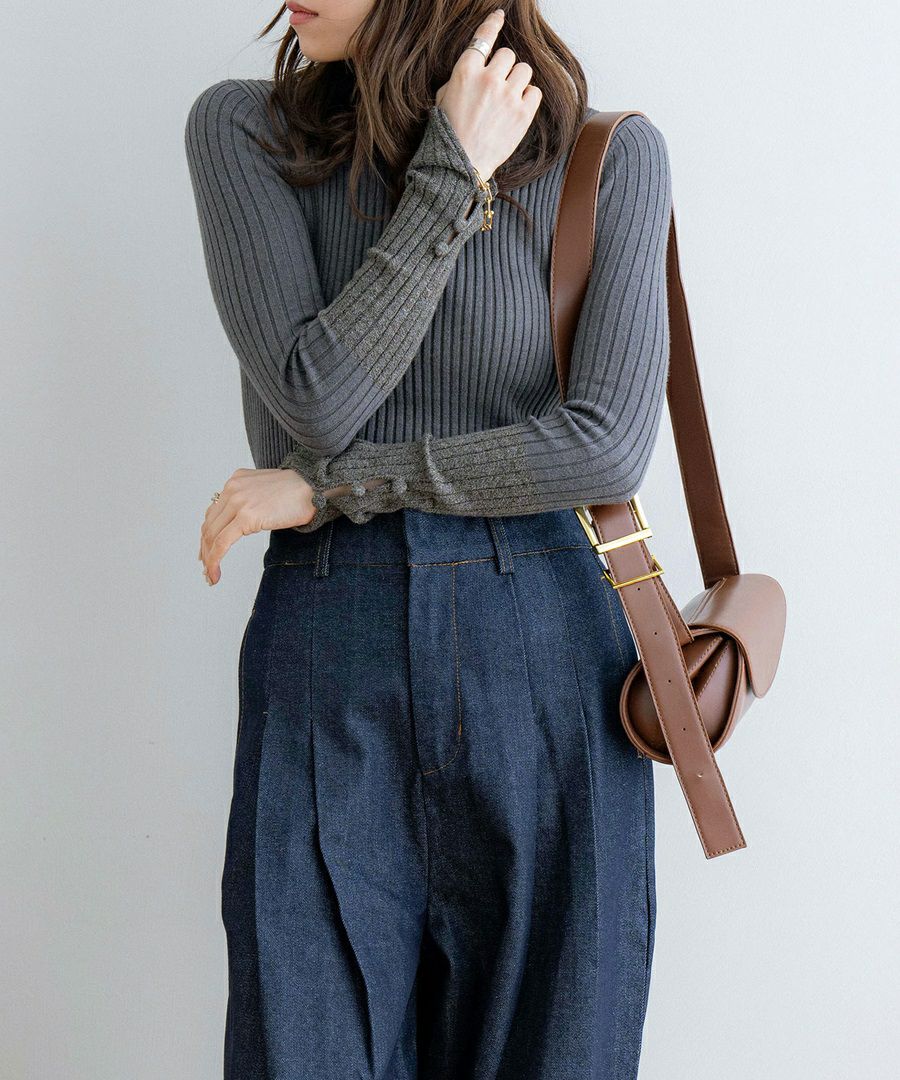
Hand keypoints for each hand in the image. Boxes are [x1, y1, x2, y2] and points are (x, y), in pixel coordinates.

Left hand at [198, 468, 316, 585]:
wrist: (314, 488)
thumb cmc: (299, 492)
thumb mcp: (266, 492)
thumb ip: (251, 502)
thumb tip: (242, 523)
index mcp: (236, 481)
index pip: (213, 513)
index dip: (208, 535)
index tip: (207, 551)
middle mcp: (232, 489)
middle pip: (209, 525)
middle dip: (205, 550)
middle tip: (206, 568)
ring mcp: (237, 502)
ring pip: (212, 536)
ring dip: (209, 558)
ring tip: (210, 574)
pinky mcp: (245, 516)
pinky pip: (222, 542)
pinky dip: (215, 559)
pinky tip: (215, 572)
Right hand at [435, 9, 541, 179]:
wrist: (460, 165)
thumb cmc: (449, 134)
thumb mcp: (444, 98)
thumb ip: (463, 78)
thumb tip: (479, 69)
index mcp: (465, 72)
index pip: (483, 38)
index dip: (493, 24)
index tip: (500, 16)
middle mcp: (488, 79)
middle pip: (507, 54)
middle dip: (504, 67)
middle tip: (498, 85)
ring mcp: (508, 96)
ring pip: (524, 69)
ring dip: (518, 79)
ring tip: (509, 96)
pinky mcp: (522, 114)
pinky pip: (534, 91)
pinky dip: (528, 97)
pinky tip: (517, 107)